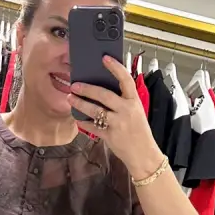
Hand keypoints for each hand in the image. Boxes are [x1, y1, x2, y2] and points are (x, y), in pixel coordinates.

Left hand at [70, 57, 163, 179]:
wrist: (144, 155)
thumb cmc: (139, 132)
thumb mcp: (137, 112)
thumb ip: (123, 102)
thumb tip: (103, 90)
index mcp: (135, 102)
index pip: (126, 79)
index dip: (115, 67)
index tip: (105, 58)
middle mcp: (126, 111)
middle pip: (104, 95)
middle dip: (87, 89)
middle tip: (74, 85)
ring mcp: (118, 124)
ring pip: (95, 111)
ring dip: (80, 104)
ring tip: (71, 99)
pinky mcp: (110, 136)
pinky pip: (92, 127)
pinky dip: (83, 122)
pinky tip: (77, 118)